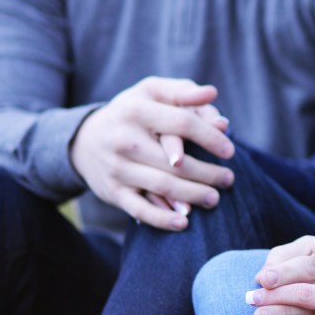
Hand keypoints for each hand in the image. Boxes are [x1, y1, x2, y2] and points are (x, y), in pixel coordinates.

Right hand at [69, 76, 234, 229]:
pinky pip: (140, 210)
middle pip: (177, 162)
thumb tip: (212, 93)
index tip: (230, 150)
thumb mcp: (151, 92)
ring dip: (194, 196)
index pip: (183, 123)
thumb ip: (183, 92)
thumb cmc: (131, 112)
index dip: (211, 137)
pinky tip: (184, 222)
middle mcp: (125, 140)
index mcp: (136, 110)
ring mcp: (118, 168)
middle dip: (208, 173)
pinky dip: (163, 219)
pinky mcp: (113, 192)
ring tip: (215, 198)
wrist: (84, 140)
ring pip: (163, 186)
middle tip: (229, 179)